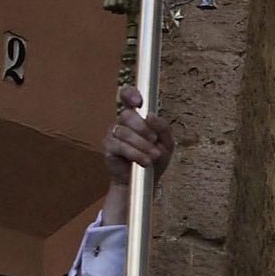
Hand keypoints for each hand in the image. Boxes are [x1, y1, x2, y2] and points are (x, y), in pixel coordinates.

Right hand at [102, 85, 174, 224]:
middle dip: (143, 128)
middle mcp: (122, 122)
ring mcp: (113, 134)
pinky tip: (145, 161)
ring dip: (142, 145)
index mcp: (136, 117)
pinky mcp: (108, 148)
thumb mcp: (166, 142)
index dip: (130, 94)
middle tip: (154, 140)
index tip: (139, 102)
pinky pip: (120, 146)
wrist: (145, 181)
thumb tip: (150, 115)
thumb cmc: (155, 158)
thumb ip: (163, 127)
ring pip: (124, 132)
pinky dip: (135, 153)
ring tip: (153, 156)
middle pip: (127, 115)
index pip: (127, 96)